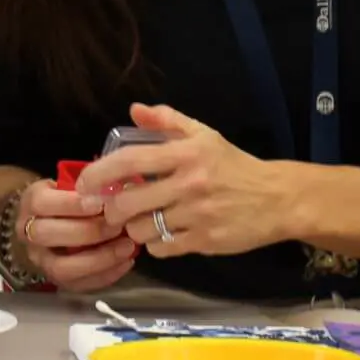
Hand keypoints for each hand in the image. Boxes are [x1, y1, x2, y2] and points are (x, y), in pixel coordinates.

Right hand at [17, 180, 136, 292]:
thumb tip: (119, 188)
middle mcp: (29, 234)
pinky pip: (77, 285)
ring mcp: (40, 261)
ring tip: (127, 247)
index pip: (42, 204)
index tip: (101, 203)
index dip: (71, 204)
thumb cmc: (67, 197)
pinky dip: (105, 276)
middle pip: (49, 235)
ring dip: (98, 259)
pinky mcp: (55, 281)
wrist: (49, 222)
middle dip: (88, 232)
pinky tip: (126, 262)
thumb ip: (88, 186)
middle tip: (118, 225)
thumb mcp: (70, 184)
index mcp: (31, 203)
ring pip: (61, 267)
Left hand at [77, 103, 287, 259]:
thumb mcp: (204, 136)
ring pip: (141, 230)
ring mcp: (196, 214)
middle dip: (113, 209)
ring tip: (145, 220)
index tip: (84, 184)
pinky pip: (161, 249)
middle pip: (128, 202)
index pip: (130, 160)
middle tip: (116, 208)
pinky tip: (165, 234)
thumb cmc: (234, 166)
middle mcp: (189, 182)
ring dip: (135, 228)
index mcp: (186, 153)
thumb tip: (135, 109)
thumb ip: (168, 121)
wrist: (276, 198)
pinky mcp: (204, 241)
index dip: (99, 173)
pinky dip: (156, 245)